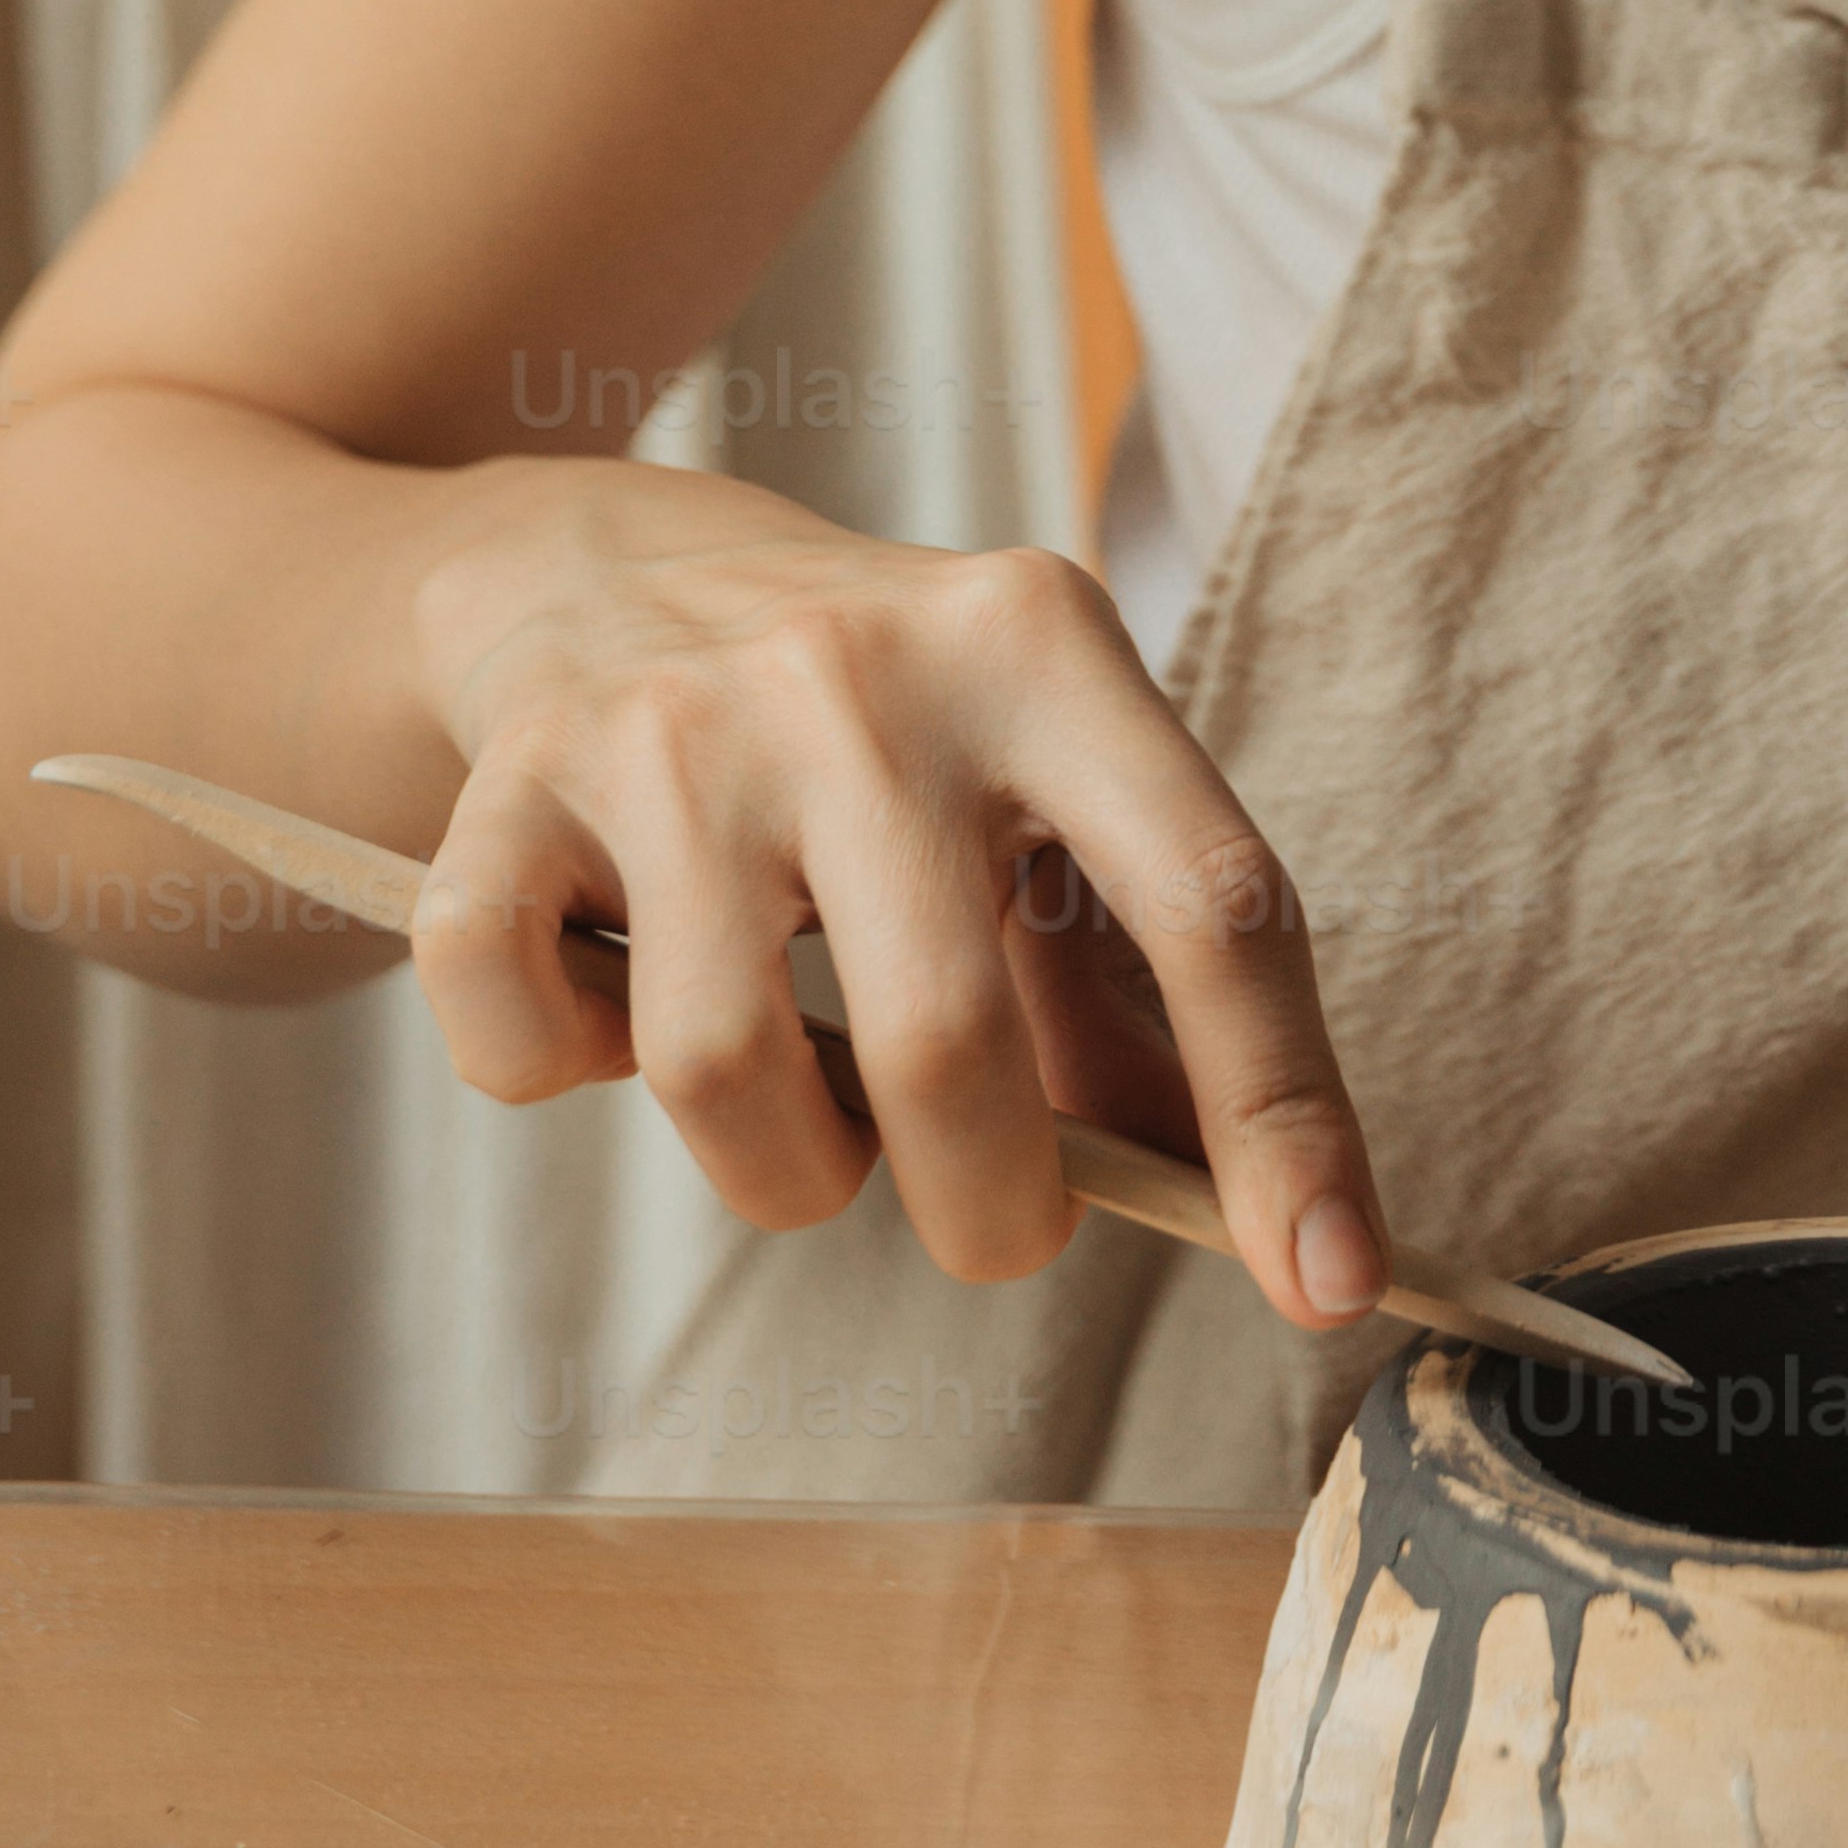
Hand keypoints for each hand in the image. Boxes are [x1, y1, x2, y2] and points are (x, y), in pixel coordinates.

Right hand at [401, 456, 1385, 1325]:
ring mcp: (679, 719)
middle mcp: (868, 671)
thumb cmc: (874, 724)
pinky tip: (612, 1002)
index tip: (1333, 1285)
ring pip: (724, 1075)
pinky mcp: (513, 778)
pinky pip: (517, 1041)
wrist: (607, 562)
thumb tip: (1273, 1216)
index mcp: (1045, 649)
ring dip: (780, 1170)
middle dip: (987, 1210)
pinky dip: (558, 1076)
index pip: (1213, 898)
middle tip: (989, 1207)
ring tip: (797, 1098)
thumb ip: (1135, 985)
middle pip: (945, 1044)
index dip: (1284, 1111)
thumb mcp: (1036, 782)